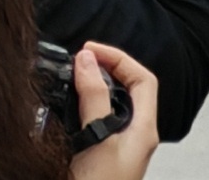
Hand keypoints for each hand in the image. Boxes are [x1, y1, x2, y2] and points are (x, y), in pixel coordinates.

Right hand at [68, 42, 158, 179]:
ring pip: (109, 106)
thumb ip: (93, 98)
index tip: (90, 51)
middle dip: (104, 69)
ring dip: (91, 88)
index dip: (119, 58)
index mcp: (143, 129)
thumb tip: (87, 60)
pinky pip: (93, 123)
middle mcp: (133, 137)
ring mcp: (116, 148)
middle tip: (78, 60)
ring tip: (70, 77)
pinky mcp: (98, 157)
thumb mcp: (98, 140)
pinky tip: (65, 108)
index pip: (143, 79)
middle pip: (127, 89)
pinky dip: (80, 109)